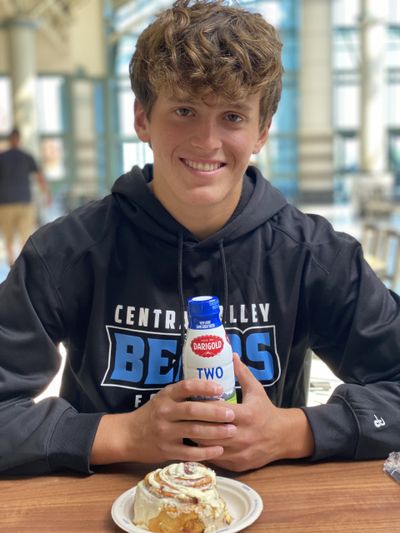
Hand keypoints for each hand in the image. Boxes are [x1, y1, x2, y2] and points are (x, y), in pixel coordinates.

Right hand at [90, 379, 236, 465]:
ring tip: (232, 430)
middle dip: (215, 412)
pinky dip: (206, 451)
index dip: (204, 387)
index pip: (186, 387)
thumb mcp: (164, 398)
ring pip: (194, 431)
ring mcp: (165, 432)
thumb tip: (212, 386)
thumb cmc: (152, 414)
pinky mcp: (167, 451)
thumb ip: (183, 394)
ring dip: (215, 432)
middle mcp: (165, 412)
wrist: (128, 435)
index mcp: (166, 396)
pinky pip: (189, 452)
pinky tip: (219, 449)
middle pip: (193, 410)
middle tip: (232, 413)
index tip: (220, 388)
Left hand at [196, 354, 314, 471]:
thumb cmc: (265, 411)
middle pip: (210, 430)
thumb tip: (231, 354)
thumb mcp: (256, 390)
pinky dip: (205, 451)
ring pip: (210, 446)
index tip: (190, 400)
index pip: (217, 410)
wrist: (282, 437)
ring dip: (197, 438)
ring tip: (186, 427)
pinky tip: (196, 442)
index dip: (202, 406)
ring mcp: (239, 452)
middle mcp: (243, 435)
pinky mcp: (237, 465)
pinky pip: (215, 458)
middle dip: (195, 422)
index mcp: (246, 415)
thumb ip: (242, 373)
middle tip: (182, 415)